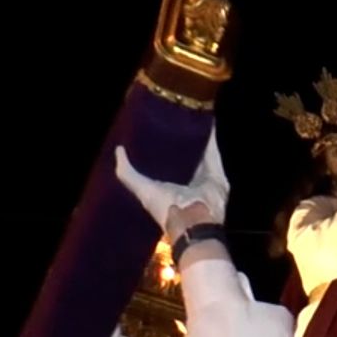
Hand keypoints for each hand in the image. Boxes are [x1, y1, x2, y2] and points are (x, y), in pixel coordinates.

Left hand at [114, 127, 228, 233]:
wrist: (193, 220)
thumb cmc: (165, 207)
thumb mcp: (141, 188)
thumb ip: (127, 172)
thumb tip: (118, 149)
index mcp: (171, 186)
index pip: (168, 163)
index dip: (163, 147)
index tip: (158, 128)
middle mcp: (189, 182)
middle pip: (187, 156)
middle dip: (184, 139)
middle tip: (178, 118)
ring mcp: (206, 178)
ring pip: (203, 152)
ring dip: (200, 136)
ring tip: (195, 115)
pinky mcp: (218, 173)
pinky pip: (215, 152)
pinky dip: (213, 137)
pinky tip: (209, 121)